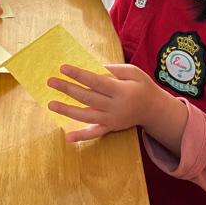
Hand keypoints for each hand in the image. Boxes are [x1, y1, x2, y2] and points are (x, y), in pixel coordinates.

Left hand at [47, 63, 185, 144]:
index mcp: (121, 90)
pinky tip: (68, 137)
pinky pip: (95, 133)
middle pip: (87, 97)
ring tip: (51, 104)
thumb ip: (113, 70)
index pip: (96, 81)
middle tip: (51, 81)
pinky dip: (81, 136)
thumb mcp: (133, 72)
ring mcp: (112, 120)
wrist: (155, 110)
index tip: (63, 68)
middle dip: (67, 89)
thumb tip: (90, 67)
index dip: (79, 75)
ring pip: (86, 115)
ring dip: (67, 110)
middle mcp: (115, 107)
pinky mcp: (110, 128)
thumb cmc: (142, 86)